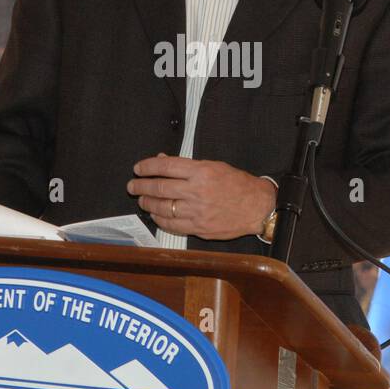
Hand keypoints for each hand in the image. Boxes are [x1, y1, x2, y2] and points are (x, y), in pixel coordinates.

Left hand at [127, 154, 276, 240]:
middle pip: (160, 187)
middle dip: (141, 186)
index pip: (166, 167)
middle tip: (132, 185)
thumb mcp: (214, 166)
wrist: (257, 207)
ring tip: (142, 199)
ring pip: (163, 207)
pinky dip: (160, 219)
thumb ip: (187, 165)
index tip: (138, 168)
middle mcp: (197, 191)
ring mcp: (197, 211)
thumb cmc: (238, 185)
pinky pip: (172, 225)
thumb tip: (163, 160)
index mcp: (201, 172)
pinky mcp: (199, 227)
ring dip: (148, 203)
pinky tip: (155, 214)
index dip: (148, 167)